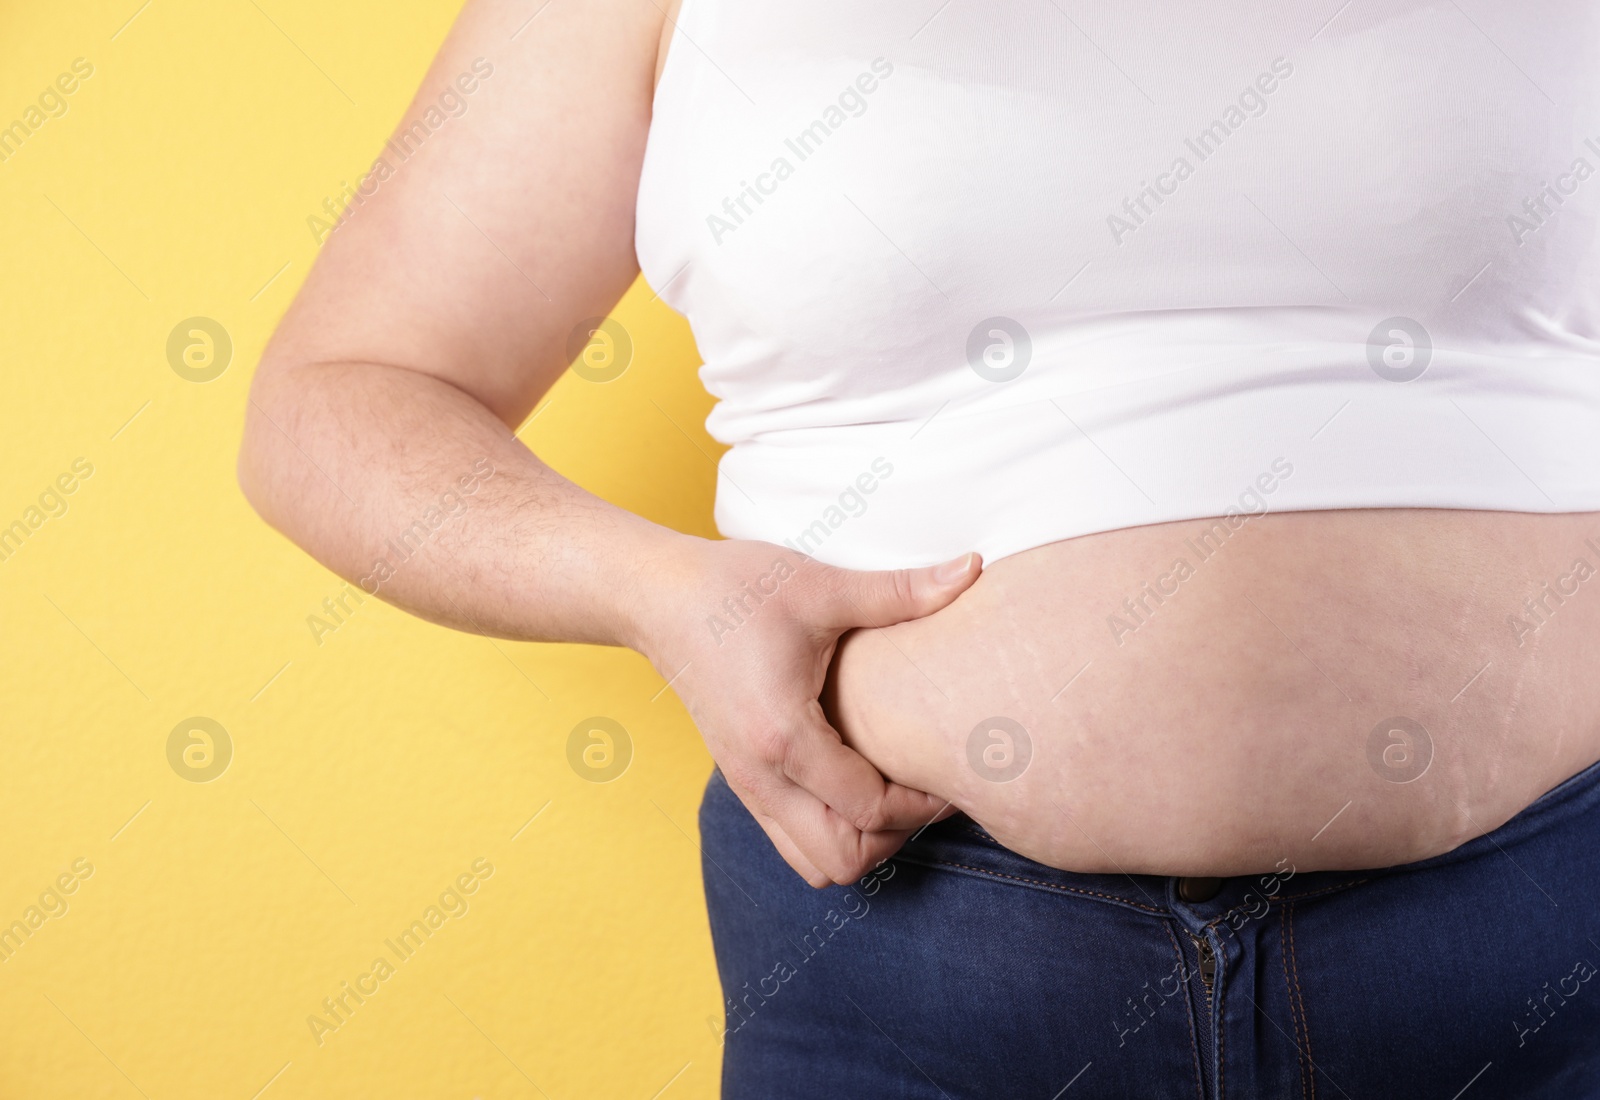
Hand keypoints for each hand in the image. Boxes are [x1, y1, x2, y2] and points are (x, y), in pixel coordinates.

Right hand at [633, 538, 981, 886]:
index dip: (922, 803)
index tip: (952, 773)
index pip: (868, 810)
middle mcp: (761, 776)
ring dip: (861, 841)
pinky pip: (794, 840)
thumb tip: (971, 570)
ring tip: (892, 790)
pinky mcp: (743, 780)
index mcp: (784, 736)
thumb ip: (900, 589)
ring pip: (815, 864)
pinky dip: (833, 830)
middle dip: (895, 835)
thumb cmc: (735, 588)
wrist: (658, 598)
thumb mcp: (821, 586)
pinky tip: (857, 779)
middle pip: (842, 861)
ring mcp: (747, 785)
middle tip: (925, 787)